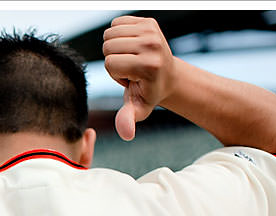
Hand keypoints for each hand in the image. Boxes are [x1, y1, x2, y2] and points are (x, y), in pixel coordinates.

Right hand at [103, 16, 176, 139]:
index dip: (114, 74)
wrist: (168, 76)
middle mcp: (151, 44)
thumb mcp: (138, 109)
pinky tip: (131, 47)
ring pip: (110, 34)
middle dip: (114, 60)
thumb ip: (129, 119)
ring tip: (131, 59)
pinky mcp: (149, 21)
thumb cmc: (148, 94)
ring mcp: (151, 30)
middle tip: (131, 69)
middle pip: (108, 47)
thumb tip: (126, 134)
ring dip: (116, 48)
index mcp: (148, 65)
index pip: (109, 63)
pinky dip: (119, 35)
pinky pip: (116, 23)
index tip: (130, 79)